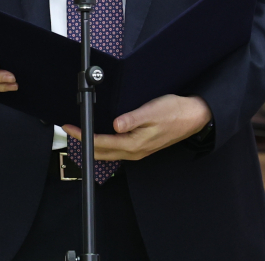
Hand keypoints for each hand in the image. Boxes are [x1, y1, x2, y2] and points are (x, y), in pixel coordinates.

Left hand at [63, 94, 210, 161]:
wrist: (193, 117)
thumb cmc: (174, 112)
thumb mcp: (152, 111)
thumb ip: (132, 119)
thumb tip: (115, 125)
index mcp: (134, 144)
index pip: (101, 143)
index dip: (83, 137)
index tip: (70, 128)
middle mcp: (135, 152)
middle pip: (102, 152)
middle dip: (84, 144)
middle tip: (70, 131)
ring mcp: (138, 151)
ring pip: (109, 153)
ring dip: (93, 146)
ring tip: (81, 134)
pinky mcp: (142, 147)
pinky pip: (118, 150)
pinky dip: (105, 145)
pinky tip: (102, 137)